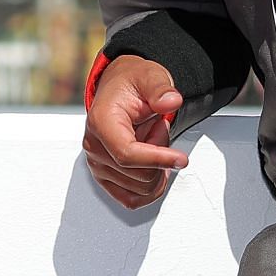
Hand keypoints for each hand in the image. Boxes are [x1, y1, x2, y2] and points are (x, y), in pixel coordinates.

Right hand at [83, 54, 188, 209]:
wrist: (120, 90)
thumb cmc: (131, 84)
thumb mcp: (150, 76)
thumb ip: (160, 89)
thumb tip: (170, 101)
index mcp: (100, 122)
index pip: (127, 154)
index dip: (157, 159)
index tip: (180, 159)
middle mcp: (94, 146)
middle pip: (138, 175)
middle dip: (160, 155)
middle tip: (159, 128)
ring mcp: (98, 164)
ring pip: (140, 189)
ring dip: (156, 168)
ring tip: (152, 140)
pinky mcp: (105, 177)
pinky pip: (131, 199)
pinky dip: (151, 187)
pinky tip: (155, 166)